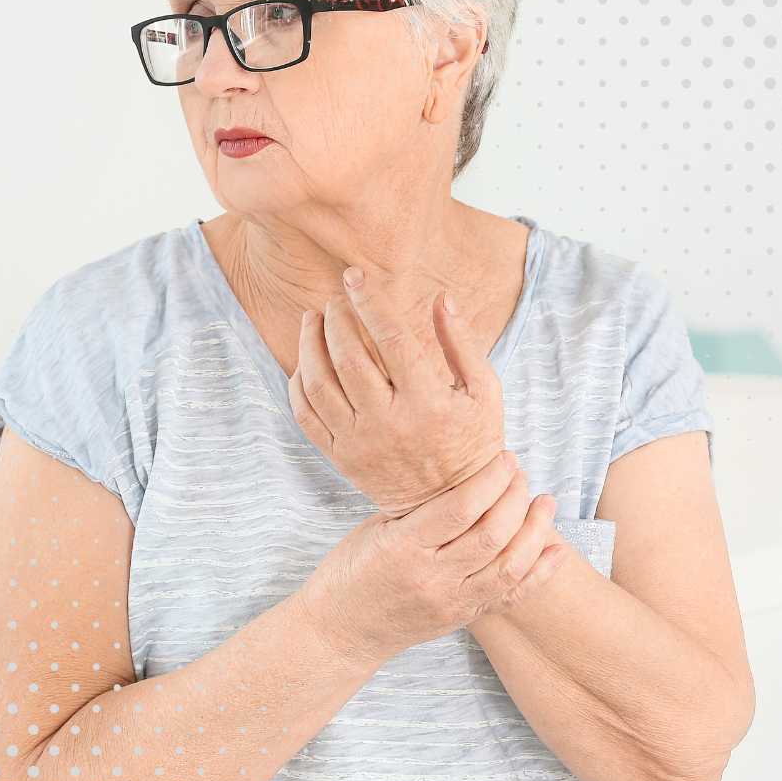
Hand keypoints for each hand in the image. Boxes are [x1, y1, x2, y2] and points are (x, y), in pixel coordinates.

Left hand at [286, 268, 505, 516]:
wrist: (450, 505)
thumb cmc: (473, 439)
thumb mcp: (483, 391)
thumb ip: (461, 342)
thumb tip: (441, 297)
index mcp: (427, 402)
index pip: (391, 339)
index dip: (369, 302)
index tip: (354, 275)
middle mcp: (389, 423)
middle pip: (347, 357)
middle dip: (335, 318)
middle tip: (335, 298)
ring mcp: (360, 442)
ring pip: (318, 383)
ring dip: (309, 343)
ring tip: (312, 320)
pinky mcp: (341, 457)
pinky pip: (305, 415)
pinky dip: (298, 383)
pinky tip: (306, 361)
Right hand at [295, 449, 566, 668]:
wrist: (341, 630)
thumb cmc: (350, 569)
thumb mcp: (376, 528)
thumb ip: (418, 508)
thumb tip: (464, 476)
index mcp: (403, 548)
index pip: (460, 509)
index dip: (490, 480)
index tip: (504, 458)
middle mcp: (432, 578)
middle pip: (492, 534)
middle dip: (515, 497)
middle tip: (520, 472)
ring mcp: (451, 602)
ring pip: (508, 566)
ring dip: (535, 530)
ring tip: (545, 502)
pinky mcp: (462, 618)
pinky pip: (510, 595)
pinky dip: (538, 571)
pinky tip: (556, 548)